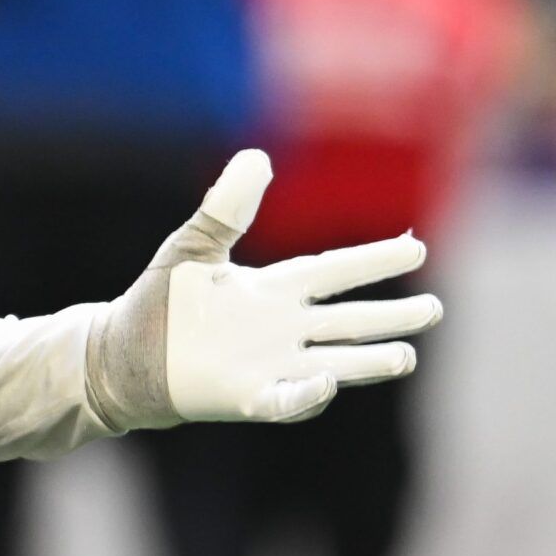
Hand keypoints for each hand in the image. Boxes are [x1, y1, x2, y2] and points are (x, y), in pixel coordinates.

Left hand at [89, 149, 442, 427]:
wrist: (121, 354)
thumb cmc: (158, 301)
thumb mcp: (192, 247)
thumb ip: (226, 208)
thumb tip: (257, 156)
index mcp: (271, 290)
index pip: (332, 272)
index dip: (373, 261)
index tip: (417, 248)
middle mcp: (280, 329)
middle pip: (347, 322)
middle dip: (389, 317)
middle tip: (435, 309)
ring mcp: (268, 366)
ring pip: (333, 363)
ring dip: (368, 361)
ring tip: (407, 355)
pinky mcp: (246, 397)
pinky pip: (283, 400)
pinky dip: (303, 395)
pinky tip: (322, 383)